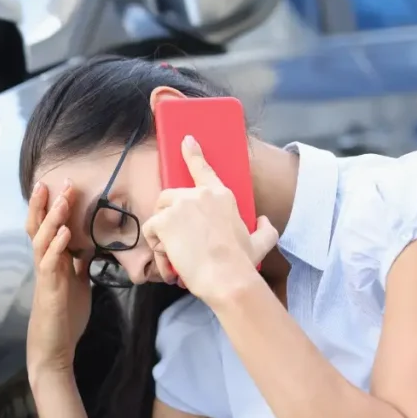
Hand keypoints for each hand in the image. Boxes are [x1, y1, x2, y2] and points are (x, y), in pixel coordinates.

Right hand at [25, 180, 91, 377]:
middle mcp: (45, 263)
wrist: (54, 346)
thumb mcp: (77, 283)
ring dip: (52, 218)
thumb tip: (89, 247)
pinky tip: (64, 233)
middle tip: (58, 181)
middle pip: (39, 226)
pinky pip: (50, 262)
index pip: (47, 226)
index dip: (51, 206)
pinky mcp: (49, 288)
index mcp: (52, 261)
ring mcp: (45, 274)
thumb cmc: (65, 316)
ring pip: (42, 239)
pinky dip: (57, 246)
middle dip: (47, 203)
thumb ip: (79, 264)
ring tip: (62, 199)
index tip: (61, 185)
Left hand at [142, 136, 277, 304]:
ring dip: (161, 234)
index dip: (192, 153)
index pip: (203, 168)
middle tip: (178, 241)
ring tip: (176, 253)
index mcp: (222, 195)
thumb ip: (265, 229)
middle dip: (168, 217)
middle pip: (169, 197)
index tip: (185, 140)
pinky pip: (150, 230)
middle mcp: (200, 194)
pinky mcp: (165, 220)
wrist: (227, 277)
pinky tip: (169, 258)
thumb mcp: (261, 243)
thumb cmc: (242, 263)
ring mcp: (181, 205)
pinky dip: (156, 247)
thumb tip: (265, 221)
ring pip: (158, 214)